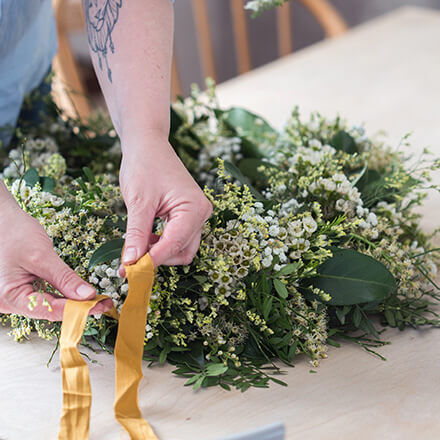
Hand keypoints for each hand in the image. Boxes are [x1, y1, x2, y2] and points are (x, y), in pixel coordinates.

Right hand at [0, 190, 112, 320]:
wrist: (1, 220)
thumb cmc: (14, 233)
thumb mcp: (42, 256)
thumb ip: (65, 278)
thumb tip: (88, 296)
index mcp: (9, 297)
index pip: (49, 310)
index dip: (77, 310)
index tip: (99, 306)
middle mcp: (10, 302)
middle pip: (50, 311)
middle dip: (78, 308)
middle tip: (104, 304)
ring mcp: (16, 297)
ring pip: (50, 305)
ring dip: (74, 303)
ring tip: (98, 301)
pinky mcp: (24, 290)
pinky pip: (46, 297)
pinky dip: (64, 296)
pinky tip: (81, 296)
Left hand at [118, 132, 212, 272]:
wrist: (147, 144)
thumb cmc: (144, 165)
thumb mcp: (138, 202)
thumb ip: (136, 234)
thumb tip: (130, 263)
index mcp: (194, 208)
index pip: (175, 245)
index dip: (152, 260)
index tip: (130, 271)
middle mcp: (201, 213)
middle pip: (183, 252)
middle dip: (158, 258)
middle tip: (131, 261)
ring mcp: (197, 214)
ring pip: (181, 248)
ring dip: (159, 252)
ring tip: (136, 244)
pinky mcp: (188, 215)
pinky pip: (178, 238)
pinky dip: (161, 243)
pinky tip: (144, 237)